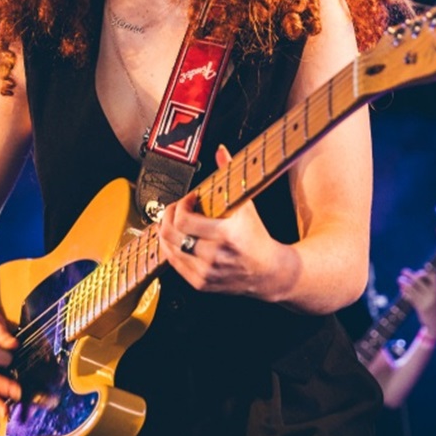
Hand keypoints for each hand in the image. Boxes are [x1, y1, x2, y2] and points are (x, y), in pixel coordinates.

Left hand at [159, 147, 285, 297]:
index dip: (181, 205)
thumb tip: (220, 151)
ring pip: (168, 249)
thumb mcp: (246, 204)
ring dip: (166, 231)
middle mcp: (213, 257)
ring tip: (174, 221)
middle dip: (169, 216)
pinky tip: (177, 238)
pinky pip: (173, 263)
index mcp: (226, 236)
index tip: (190, 198)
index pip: (184, 221)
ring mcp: (206, 273)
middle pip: (171, 234)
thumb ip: (230, 175)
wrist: (269, 272)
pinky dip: (170, 248)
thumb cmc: (256, 237)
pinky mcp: (200, 283)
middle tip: (177, 208)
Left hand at [398, 267, 435, 334]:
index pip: (434, 278)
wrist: (435, 324)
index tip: (423, 267)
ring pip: (412, 288)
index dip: (428, 272)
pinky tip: (402, 290)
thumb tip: (410, 277)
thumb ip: (424, 288)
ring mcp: (426, 301)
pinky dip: (405, 292)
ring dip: (404, 282)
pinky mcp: (420, 307)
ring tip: (399, 279)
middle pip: (419, 281)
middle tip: (403, 271)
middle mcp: (432, 295)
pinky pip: (410, 297)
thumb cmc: (432, 307)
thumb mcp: (432, 297)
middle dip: (410, 275)